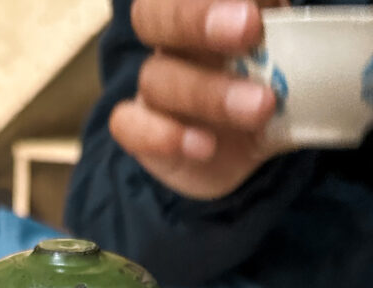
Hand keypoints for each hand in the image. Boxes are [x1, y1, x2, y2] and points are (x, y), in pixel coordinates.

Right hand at [111, 0, 286, 199]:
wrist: (248, 146)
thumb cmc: (267, 81)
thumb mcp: (283, 47)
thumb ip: (279, 27)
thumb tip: (285, 10)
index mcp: (200, 11)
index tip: (258, 7)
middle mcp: (170, 42)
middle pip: (154, 15)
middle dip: (197, 19)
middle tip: (249, 29)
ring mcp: (153, 87)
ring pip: (157, 79)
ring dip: (209, 93)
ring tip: (261, 108)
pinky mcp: (142, 132)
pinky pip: (129, 126)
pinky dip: (161, 136)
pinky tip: (203, 146)